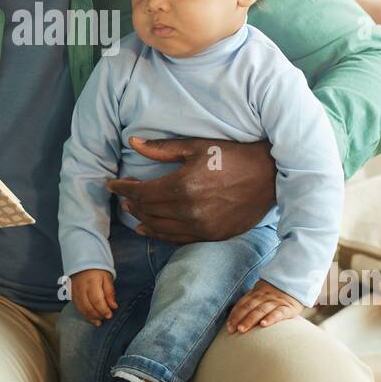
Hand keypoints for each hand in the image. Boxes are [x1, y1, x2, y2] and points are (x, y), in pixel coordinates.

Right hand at [67, 268, 117, 325]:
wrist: (82, 262)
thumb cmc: (97, 270)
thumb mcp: (107, 278)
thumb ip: (110, 292)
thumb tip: (113, 306)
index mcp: (91, 283)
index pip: (97, 301)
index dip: (103, 310)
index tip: (110, 315)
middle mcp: (81, 289)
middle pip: (88, 307)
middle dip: (98, 315)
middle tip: (105, 318)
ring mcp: (74, 293)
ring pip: (81, 310)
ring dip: (91, 317)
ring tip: (99, 321)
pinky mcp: (71, 295)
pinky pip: (77, 308)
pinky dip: (84, 315)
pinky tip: (91, 318)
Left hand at [106, 137, 275, 243]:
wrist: (268, 176)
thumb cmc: (232, 156)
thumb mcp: (197, 147)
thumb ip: (162, 149)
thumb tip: (133, 143)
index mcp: (183, 185)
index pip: (142, 192)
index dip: (123, 188)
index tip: (112, 185)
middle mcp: (189, 210)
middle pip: (148, 211)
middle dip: (132, 203)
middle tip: (123, 197)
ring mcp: (201, 227)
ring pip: (160, 227)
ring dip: (142, 220)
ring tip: (132, 212)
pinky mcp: (212, 236)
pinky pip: (177, 239)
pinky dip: (160, 235)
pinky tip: (149, 229)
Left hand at [227, 279, 303, 333]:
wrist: (297, 285)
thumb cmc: (276, 295)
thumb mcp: (262, 294)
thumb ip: (251, 303)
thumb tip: (235, 319)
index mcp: (256, 293)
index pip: (243, 303)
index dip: (235, 314)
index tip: (228, 326)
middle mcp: (265, 296)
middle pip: (249, 307)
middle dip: (239, 318)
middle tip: (232, 329)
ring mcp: (276, 301)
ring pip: (261, 310)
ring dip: (250, 320)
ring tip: (242, 329)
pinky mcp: (288, 308)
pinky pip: (278, 313)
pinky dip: (270, 318)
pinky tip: (263, 324)